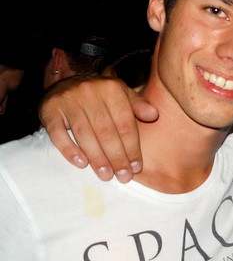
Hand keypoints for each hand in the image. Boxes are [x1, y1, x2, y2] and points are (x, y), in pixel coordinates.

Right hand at [39, 76, 157, 180]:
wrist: (64, 83)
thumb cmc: (100, 95)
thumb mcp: (122, 94)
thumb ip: (138, 105)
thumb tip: (154, 115)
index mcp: (112, 89)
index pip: (125, 123)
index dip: (132, 147)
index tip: (136, 167)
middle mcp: (90, 92)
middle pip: (106, 131)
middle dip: (117, 157)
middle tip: (123, 176)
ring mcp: (68, 100)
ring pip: (84, 134)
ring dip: (97, 158)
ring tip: (106, 175)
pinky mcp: (50, 110)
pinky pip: (58, 133)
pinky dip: (69, 150)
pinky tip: (81, 164)